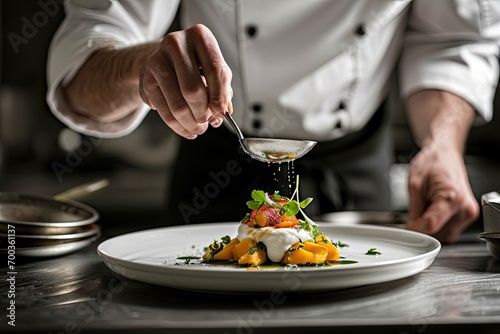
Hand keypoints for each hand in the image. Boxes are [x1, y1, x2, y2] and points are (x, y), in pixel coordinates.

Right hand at [139, 24, 232, 138]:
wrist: (163, 58)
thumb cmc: (194, 64)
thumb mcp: (213, 69)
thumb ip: (223, 88)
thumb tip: (223, 112)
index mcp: (199, 36)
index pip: (214, 70)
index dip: (220, 97)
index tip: (221, 112)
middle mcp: (176, 44)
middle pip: (193, 90)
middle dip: (204, 113)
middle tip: (209, 121)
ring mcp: (158, 61)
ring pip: (178, 105)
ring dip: (192, 123)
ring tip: (199, 128)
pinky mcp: (146, 80)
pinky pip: (165, 112)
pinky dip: (179, 127)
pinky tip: (187, 129)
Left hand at [406, 144, 478, 242]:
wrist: (444, 155)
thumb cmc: (432, 163)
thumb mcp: (414, 185)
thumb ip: (413, 211)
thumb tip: (411, 229)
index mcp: (453, 198)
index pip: (431, 226)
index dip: (415, 227)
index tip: (407, 224)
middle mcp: (466, 208)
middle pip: (439, 234)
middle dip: (423, 227)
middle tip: (416, 210)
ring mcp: (468, 213)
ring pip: (444, 235)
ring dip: (431, 228)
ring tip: (427, 206)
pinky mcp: (467, 216)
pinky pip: (449, 231)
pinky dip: (438, 225)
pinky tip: (434, 210)